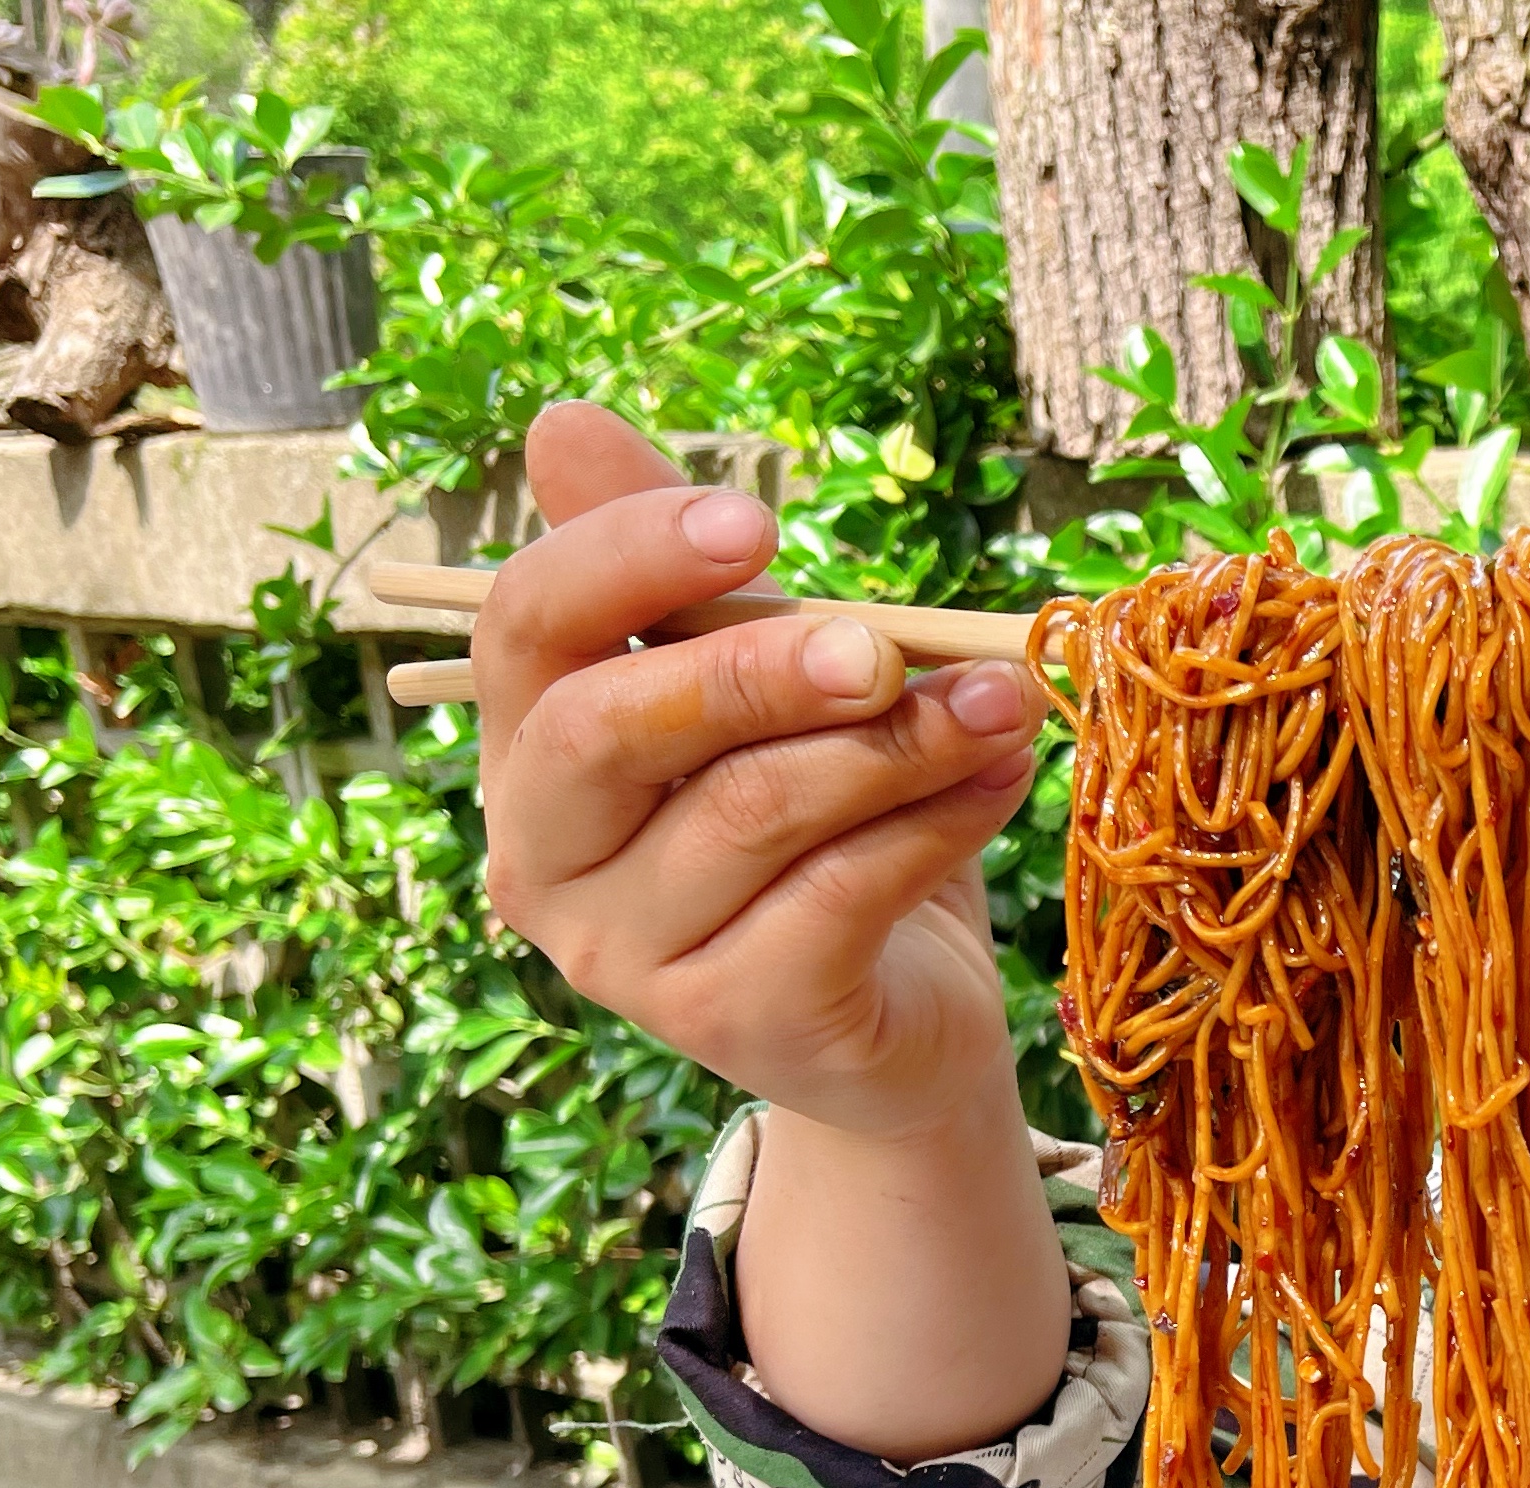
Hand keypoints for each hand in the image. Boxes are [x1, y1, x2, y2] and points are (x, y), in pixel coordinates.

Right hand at [472, 401, 1038, 1146]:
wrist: (903, 1014)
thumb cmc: (822, 824)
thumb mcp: (767, 683)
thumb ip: (689, 575)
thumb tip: (561, 423)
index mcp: (529, 749)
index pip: (526, 626)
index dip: (627, 556)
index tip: (755, 519)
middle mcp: (544, 858)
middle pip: (612, 729)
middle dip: (759, 665)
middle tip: (886, 644)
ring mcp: (628, 957)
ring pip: (751, 811)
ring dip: (897, 740)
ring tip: (1002, 699)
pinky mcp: (733, 1022)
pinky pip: (838, 896)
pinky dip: (937, 822)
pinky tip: (1003, 777)